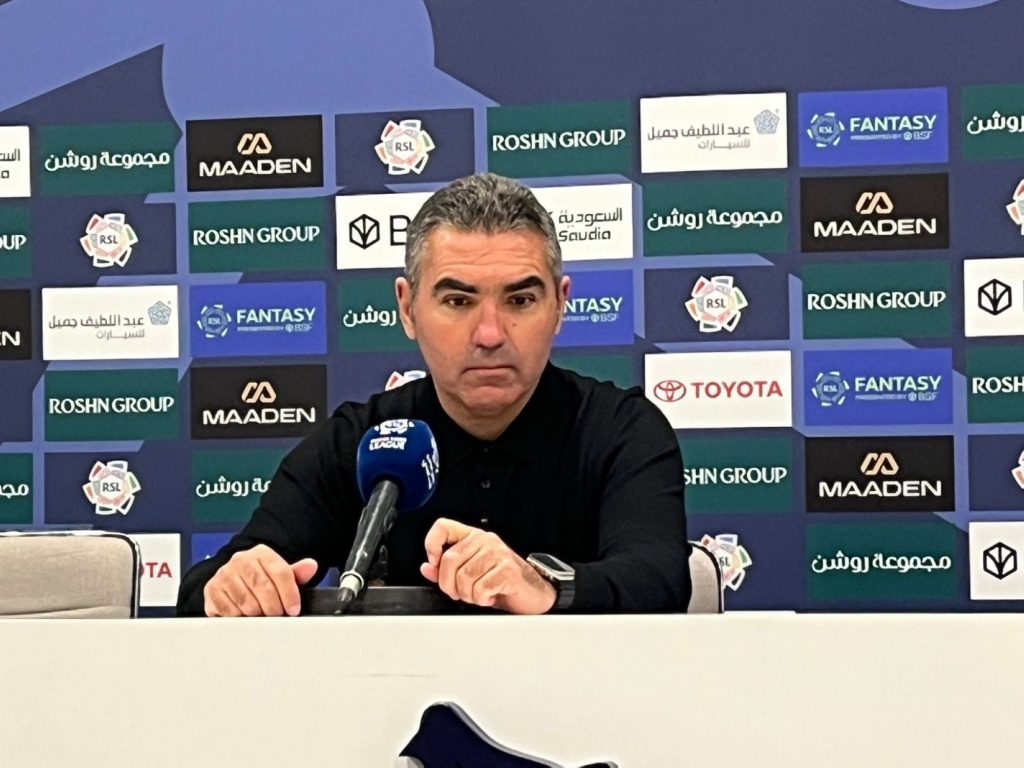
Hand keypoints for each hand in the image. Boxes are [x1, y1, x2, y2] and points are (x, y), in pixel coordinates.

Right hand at [204, 544, 317, 616]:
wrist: (233, 580)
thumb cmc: (261, 579)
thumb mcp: (280, 575)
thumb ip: (297, 573)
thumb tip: (311, 566)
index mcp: (262, 553)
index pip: (281, 572)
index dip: (290, 594)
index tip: (294, 609)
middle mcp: (241, 560)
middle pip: (263, 587)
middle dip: (274, 607)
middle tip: (278, 616)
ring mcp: (224, 574)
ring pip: (246, 602)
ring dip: (257, 615)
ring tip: (262, 616)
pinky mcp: (212, 589)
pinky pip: (229, 611)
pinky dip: (240, 618)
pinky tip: (245, 615)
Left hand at [420, 518, 555, 614]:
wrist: (531, 592)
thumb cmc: (500, 581)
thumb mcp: (470, 572)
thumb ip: (446, 569)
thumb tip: (427, 568)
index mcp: (473, 536)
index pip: (442, 526)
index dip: (432, 544)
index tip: (435, 562)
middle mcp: (485, 540)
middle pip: (449, 560)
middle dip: (448, 585)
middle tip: (460, 592)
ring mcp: (497, 554)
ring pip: (463, 577)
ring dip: (467, 594)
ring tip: (477, 595)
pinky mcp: (507, 571)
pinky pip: (480, 588)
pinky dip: (481, 599)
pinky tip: (489, 596)